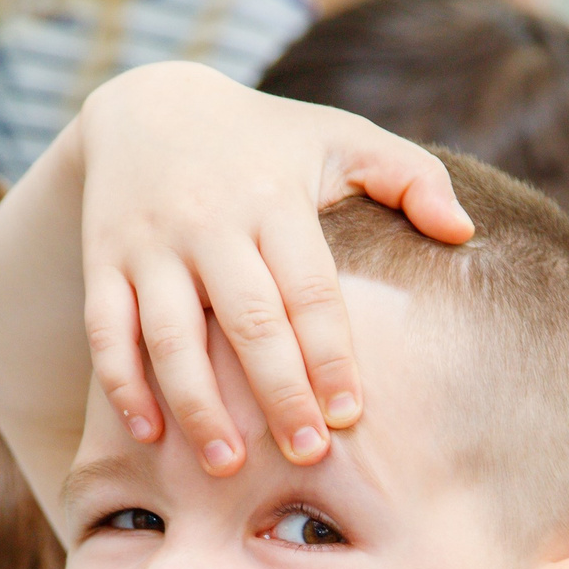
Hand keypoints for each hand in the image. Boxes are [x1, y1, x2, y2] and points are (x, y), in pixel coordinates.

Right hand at [74, 62, 471, 473]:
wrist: (146, 104)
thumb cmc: (265, 138)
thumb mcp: (339, 137)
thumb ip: (411, 176)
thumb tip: (464, 231)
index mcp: (274, 197)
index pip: (308, 289)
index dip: (330, 355)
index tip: (350, 413)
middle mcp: (209, 221)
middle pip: (246, 321)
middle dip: (277, 393)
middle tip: (307, 456)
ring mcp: (151, 243)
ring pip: (170, 335)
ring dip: (197, 405)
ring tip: (226, 464)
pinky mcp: (104, 259)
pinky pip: (106, 329)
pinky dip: (122, 384)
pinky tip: (148, 434)